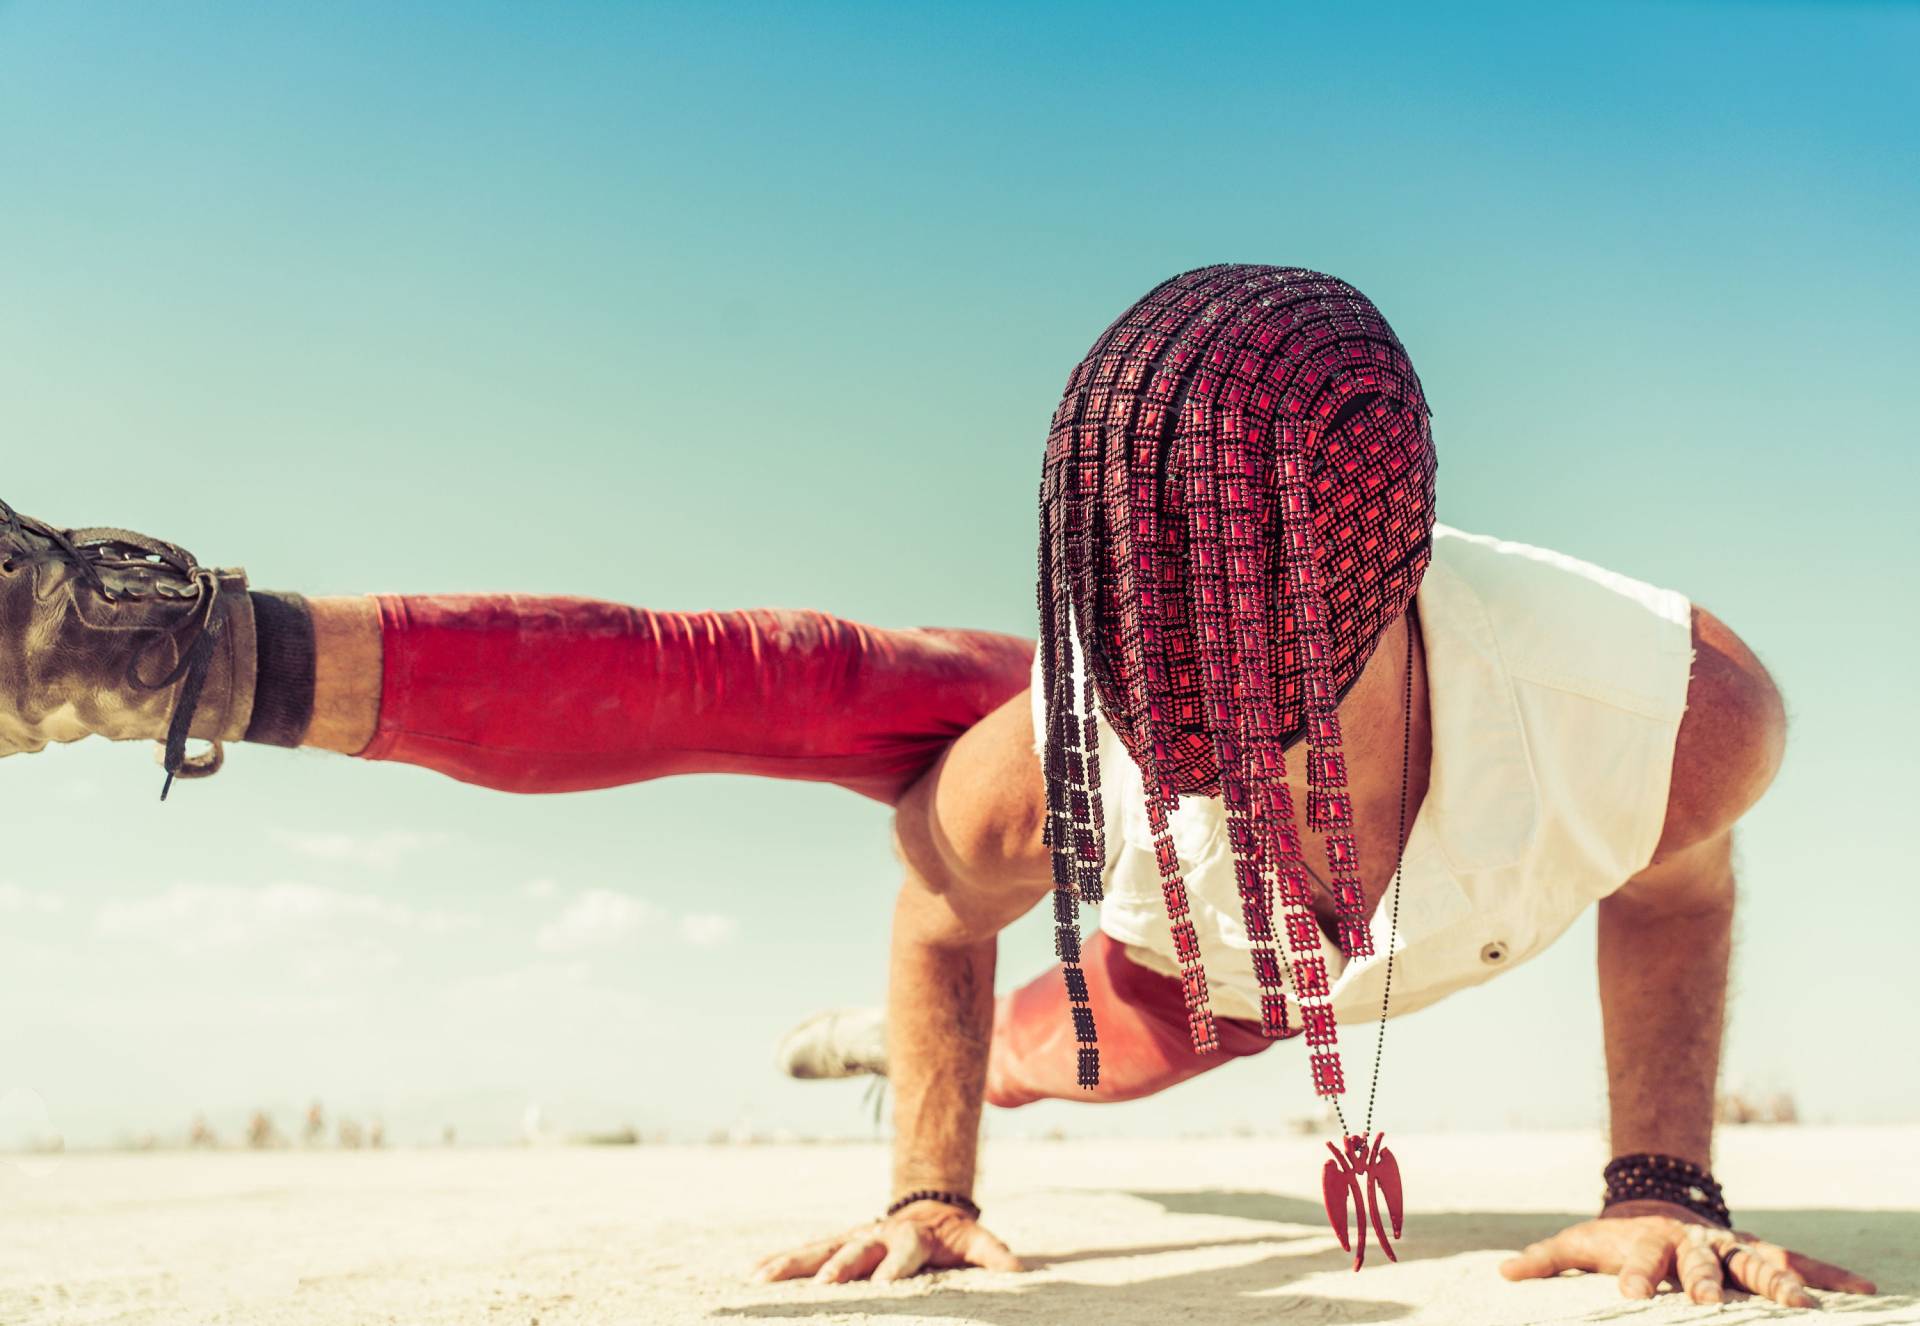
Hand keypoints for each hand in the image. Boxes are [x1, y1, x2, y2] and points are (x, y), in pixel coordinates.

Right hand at [752, 1200, 1023, 1284]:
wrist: (926, 1207)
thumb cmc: (950, 1237)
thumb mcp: (973, 1243)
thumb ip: (992, 1255)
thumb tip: (1020, 1272)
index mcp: (911, 1238)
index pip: (903, 1254)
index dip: (896, 1269)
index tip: (886, 1287)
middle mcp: (876, 1235)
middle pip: (855, 1251)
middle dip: (839, 1268)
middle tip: (824, 1285)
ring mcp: (852, 1238)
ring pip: (819, 1250)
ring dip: (793, 1264)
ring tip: (762, 1278)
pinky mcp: (835, 1244)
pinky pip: (804, 1254)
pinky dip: (780, 1263)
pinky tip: (753, 1276)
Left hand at [1499, 1200, 1877, 1306]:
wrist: (1657, 1205)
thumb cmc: (1614, 1240)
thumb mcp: (1577, 1245)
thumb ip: (1543, 1260)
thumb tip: (1503, 1274)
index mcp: (1648, 1244)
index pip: (1640, 1260)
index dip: (1634, 1276)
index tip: (1629, 1296)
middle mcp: (1695, 1245)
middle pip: (1702, 1263)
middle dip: (1707, 1283)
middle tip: (1710, 1305)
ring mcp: (1731, 1249)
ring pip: (1758, 1265)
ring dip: (1778, 1285)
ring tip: (1800, 1308)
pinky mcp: (1761, 1256)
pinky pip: (1801, 1266)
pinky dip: (1831, 1277)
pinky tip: (1865, 1291)